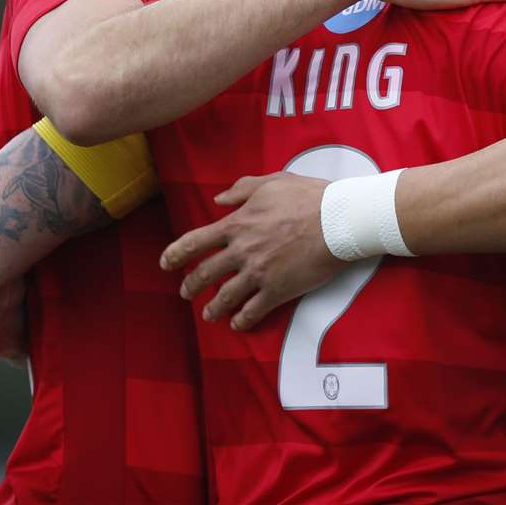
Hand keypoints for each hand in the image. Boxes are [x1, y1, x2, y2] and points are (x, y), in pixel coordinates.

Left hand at [160, 172, 347, 330]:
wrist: (339, 220)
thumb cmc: (310, 197)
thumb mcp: (273, 182)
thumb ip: (242, 189)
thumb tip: (218, 199)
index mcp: (237, 224)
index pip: (194, 242)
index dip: (175, 254)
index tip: (166, 263)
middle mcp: (242, 251)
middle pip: (205, 274)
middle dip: (190, 285)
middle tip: (186, 292)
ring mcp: (258, 273)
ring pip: (225, 297)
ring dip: (213, 308)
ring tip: (208, 315)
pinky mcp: (278, 290)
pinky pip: (253, 311)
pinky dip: (242, 320)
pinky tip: (238, 324)